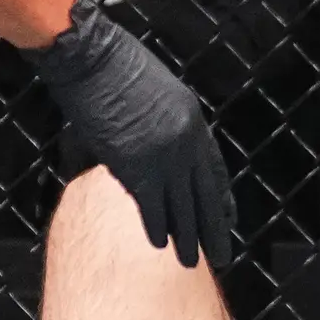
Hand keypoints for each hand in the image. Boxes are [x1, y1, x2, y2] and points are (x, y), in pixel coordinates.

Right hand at [26, 5, 236, 267]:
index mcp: (193, 119)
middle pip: (205, 194)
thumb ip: (162, 122)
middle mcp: (187, 140)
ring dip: (189, 237)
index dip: (220, 198)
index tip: (227, 219)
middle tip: (222, 253)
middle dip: (213, 227)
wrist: (92, 57)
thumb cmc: (113, 64)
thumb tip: (155, 149)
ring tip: (194, 262)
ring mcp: (165, 155)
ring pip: (183, 206)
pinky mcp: (138, 166)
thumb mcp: (156, 91)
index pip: (214, 169)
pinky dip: (158, 227)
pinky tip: (163, 246)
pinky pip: (153, 205)